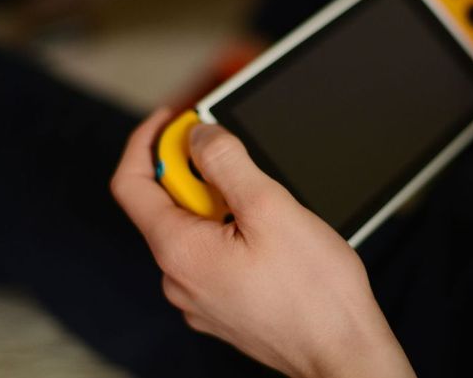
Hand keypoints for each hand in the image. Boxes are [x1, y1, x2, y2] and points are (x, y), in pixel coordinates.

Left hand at [111, 110, 415, 377]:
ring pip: (192, 230)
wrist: (342, 352)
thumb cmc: (315, 291)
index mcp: (179, 251)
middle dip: (196, 171)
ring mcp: (197, 297)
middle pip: (165, 204)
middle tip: (237, 155)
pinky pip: (209, 256)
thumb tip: (199, 135)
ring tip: (266, 206)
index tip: (175, 120)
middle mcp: (177, 279)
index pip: (131, 183)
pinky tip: (267, 236)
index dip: (148, 141)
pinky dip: (227, 232)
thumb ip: (226, 162)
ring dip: (217, 202)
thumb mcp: (270, 207)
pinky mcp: (219, 306)